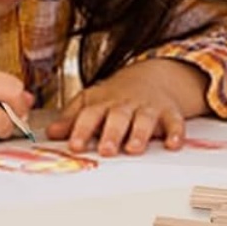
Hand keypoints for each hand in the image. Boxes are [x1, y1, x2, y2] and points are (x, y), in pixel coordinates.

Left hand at [46, 58, 207, 155]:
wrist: (152, 75)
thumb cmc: (116, 95)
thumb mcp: (91, 101)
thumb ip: (71, 118)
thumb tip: (51, 133)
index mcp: (104, 103)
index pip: (90, 114)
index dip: (82, 129)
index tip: (74, 145)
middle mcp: (126, 105)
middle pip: (118, 117)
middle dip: (112, 133)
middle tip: (106, 150)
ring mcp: (148, 107)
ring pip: (145, 119)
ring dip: (140, 133)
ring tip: (134, 149)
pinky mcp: (169, 112)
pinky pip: (175, 121)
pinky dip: (176, 132)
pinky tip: (172, 144)